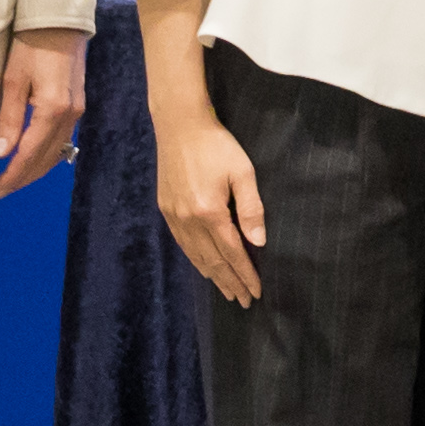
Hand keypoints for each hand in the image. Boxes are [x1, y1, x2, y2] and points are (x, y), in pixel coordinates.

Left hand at [0, 28, 87, 198]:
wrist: (59, 21)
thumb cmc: (32, 45)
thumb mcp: (13, 79)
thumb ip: (9, 118)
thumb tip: (2, 153)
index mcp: (53, 110)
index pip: (29, 155)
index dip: (12, 176)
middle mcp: (69, 115)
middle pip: (45, 159)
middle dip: (23, 178)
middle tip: (0, 189)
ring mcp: (76, 111)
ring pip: (55, 152)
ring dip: (34, 169)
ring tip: (12, 177)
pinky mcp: (76, 104)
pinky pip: (61, 139)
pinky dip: (45, 154)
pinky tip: (32, 156)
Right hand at [155, 103, 267, 304]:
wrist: (179, 125)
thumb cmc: (216, 145)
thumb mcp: (242, 172)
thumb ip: (251, 208)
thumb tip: (258, 242)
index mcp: (210, 212)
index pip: (232, 252)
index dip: (245, 274)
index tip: (256, 292)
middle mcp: (189, 220)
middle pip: (213, 260)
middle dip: (230, 282)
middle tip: (243, 301)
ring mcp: (174, 216)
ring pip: (195, 256)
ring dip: (213, 276)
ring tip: (226, 291)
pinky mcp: (166, 208)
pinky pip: (182, 244)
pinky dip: (195, 260)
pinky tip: (203, 266)